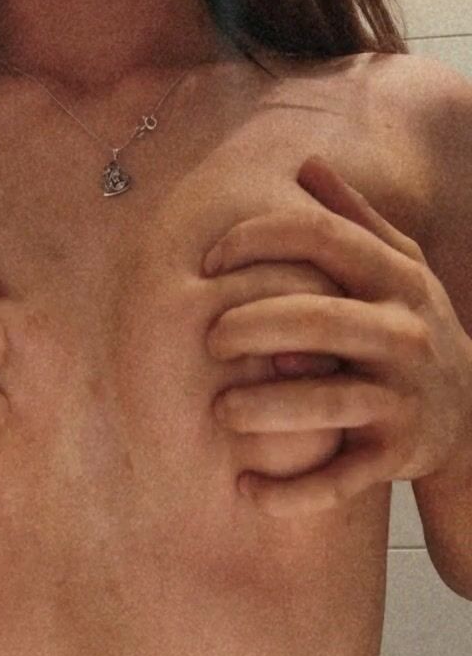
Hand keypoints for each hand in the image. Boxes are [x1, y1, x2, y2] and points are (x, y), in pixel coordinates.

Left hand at [203, 154, 471, 516]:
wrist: (469, 414)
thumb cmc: (409, 330)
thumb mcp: (399, 269)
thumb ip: (354, 220)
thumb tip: (307, 164)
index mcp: (395, 279)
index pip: (320, 238)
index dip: (256, 241)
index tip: (209, 263)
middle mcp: (403, 333)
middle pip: (315, 319)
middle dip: (249, 326)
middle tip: (210, 342)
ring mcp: (402, 398)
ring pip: (325, 402)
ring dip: (262, 410)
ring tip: (221, 413)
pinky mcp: (397, 456)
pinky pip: (338, 479)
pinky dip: (290, 491)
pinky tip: (246, 489)